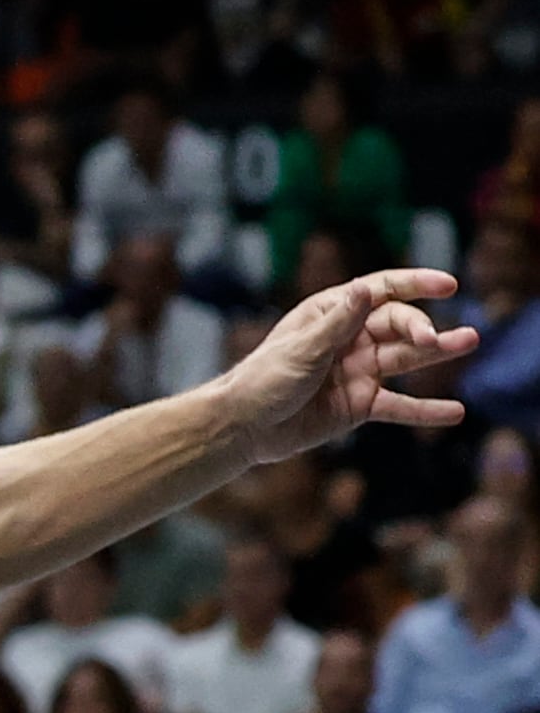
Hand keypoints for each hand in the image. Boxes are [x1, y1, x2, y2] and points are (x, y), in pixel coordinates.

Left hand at [220, 269, 473, 464]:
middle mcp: (350, 339)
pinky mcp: (360, 405)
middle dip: (421, 329)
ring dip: (437, 352)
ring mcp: (358, 372)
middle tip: (437, 340)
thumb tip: (364, 289)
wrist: (243, 427)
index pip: (380, 292)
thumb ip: (338, 322)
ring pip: (406, 359)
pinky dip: (425, 410)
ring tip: (468, 342)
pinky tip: (455, 412)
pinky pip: (399, 406)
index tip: (447, 285)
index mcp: (331, 314)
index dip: (414, 285)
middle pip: (397, 325)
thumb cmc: (263, 380)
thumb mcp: (302, 349)